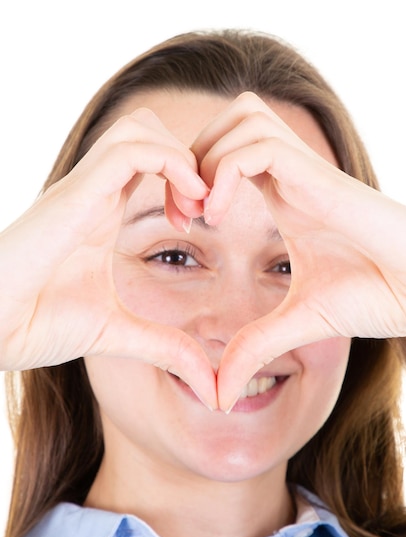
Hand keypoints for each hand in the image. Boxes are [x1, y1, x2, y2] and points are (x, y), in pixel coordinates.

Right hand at [0, 107, 216, 409]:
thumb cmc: (37, 324)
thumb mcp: (118, 332)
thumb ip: (165, 347)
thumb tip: (210, 382)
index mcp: (104, 212)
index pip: (153, 161)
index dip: (189, 180)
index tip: (203, 221)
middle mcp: (96, 192)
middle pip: (150, 131)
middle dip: (191, 159)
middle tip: (204, 207)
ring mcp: (85, 188)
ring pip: (143, 128)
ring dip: (183, 159)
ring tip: (196, 207)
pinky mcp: (76, 193)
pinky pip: (131, 149)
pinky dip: (171, 164)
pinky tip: (185, 210)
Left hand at [192, 92, 405, 410]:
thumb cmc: (375, 295)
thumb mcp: (299, 323)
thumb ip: (254, 346)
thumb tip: (217, 393)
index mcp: (284, 194)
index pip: (224, 153)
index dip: (192, 177)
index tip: (179, 223)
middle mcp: (292, 173)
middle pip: (226, 122)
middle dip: (191, 157)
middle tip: (182, 212)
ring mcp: (307, 170)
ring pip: (240, 117)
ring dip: (208, 158)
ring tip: (203, 212)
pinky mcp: (320, 177)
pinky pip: (258, 146)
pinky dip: (227, 171)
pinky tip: (220, 215)